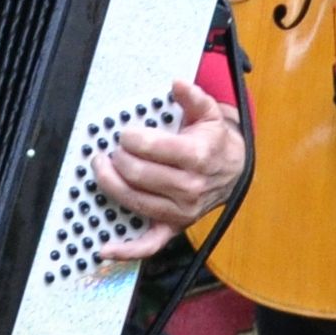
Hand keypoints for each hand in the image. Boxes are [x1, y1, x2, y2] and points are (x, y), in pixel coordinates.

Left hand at [93, 79, 244, 260]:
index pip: (153, 149)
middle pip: (139, 175)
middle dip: (118, 159)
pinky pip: (149, 244)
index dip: (131, 139)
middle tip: (111, 150)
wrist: (234, 171)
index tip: (124, 133)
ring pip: (135, 201)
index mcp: (198, 158)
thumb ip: (193, 97)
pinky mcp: (175, 227)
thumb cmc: (214, 142)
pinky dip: (126, 250)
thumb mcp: (209, 114)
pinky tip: (104, 248)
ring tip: (101, 168)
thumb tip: (178, 84)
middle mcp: (190, 188)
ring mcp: (181, 212)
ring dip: (110, 185)